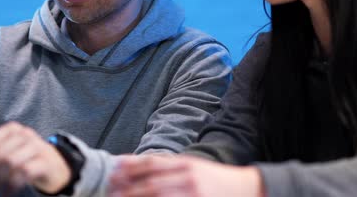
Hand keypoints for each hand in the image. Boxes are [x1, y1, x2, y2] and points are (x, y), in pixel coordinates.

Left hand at [0, 122, 70, 195]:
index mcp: (12, 129)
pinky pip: (23, 173)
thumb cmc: (25, 161)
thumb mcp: (5, 157)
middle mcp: (24, 134)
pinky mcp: (45, 161)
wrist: (57, 167)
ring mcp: (36, 146)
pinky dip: (10, 186)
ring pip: (9, 163)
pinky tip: (4, 195)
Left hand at [109, 155, 264, 196]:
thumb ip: (168, 167)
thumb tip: (135, 165)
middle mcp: (189, 178)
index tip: (113, 171)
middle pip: (152, 183)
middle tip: (110, 191)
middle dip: (128, 188)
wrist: (246, 190)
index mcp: (186, 164)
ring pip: (159, 196)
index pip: (152, 163)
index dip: (130, 166)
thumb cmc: (214, 180)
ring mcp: (194, 195)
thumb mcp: (192, 166)